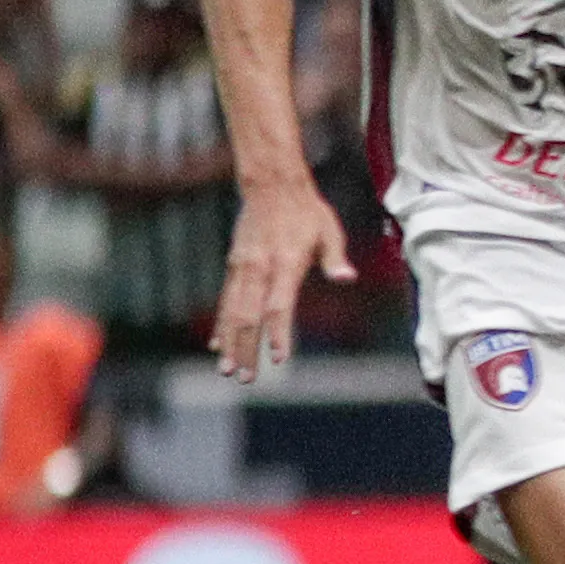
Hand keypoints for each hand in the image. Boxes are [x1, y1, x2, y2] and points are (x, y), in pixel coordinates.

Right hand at [212, 171, 353, 379]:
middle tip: (245, 377)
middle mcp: (259, 268)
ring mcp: (243, 268)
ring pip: (232, 311)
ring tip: (227, 370)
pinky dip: (220, 324)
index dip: (278, 333)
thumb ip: (335, 259)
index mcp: (286, 263)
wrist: (271, 186)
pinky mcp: (234, 266)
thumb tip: (348, 278)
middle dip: (247, 348)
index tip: (278, 358)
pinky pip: (225, 300)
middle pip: (250, 316)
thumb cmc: (307, 212)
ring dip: (229, 342)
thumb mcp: (329, 231)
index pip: (279, 305)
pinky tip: (217, 344)